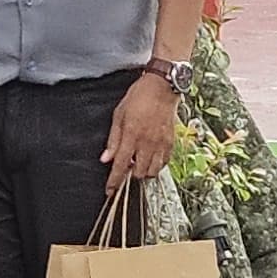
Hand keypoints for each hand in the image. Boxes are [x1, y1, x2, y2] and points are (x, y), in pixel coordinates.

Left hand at [103, 69, 181, 185]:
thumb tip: (105, 159)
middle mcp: (147, 142)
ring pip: (153, 171)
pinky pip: (164, 163)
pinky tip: (150, 157)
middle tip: (127, 166)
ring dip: (144, 171)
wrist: (162, 87)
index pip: (121, 165)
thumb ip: (113, 140)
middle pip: (139, 173)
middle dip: (130, 175)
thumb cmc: (138, 97)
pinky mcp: (171, 142)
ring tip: (138, 162)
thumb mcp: (118, 115)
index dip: (114, 181)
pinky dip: (156, 165)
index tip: (110, 190)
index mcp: (131, 135)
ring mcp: (161, 143)